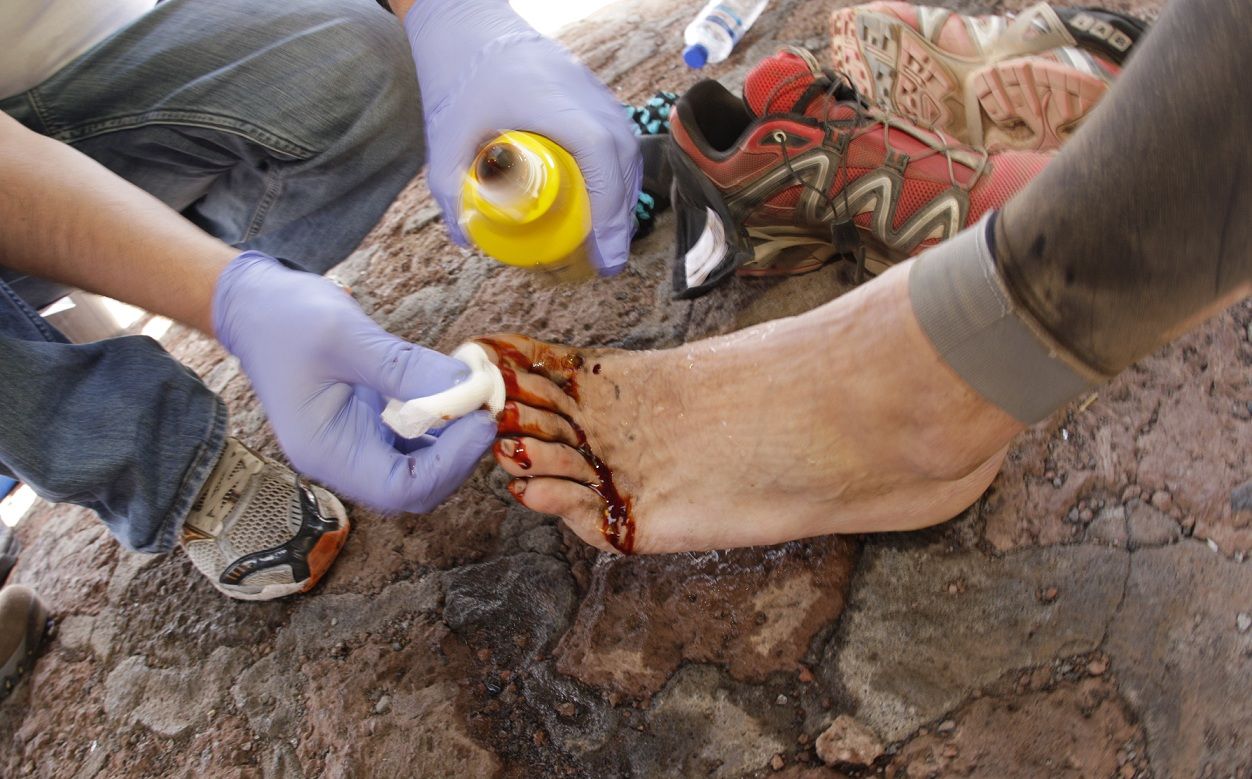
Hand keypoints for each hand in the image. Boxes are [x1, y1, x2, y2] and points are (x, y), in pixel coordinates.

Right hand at [212, 252, 495, 511]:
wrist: (254, 304)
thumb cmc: (284, 318)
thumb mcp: (346, 336)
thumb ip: (404, 367)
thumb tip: (465, 384)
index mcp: (325, 452)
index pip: (400, 489)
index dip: (450, 464)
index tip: (479, 421)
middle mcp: (342, 459)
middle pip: (416, 486)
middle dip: (458, 454)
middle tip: (485, 408)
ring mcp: (356, 443)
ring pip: (421, 465)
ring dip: (455, 439)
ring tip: (476, 396)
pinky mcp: (369, 423)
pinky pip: (415, 438)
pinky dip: (442, 420)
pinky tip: (456, 389)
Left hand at [404, 0, 640, 274]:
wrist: (467, 22)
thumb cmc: (457, 73)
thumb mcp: (443, 137)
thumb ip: (448, 188)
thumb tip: (464, 240)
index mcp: (555, 104)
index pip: (601, 157)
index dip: (610, 208)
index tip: (606, 250)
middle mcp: (586, 96)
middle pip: (625, 161)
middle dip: (622, 215)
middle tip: (608, 261)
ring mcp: (594, 92)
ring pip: (627, 150)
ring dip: (624, 195)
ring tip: (609, 239)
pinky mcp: (593, 93)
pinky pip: (619, 137)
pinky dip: (619, 172)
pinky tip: (606, 200)